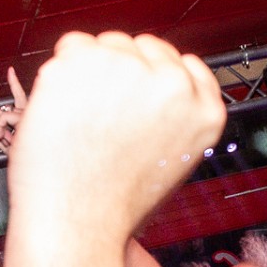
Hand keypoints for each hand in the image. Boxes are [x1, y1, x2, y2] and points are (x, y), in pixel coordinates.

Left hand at [0, 67, 27, 154]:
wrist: (36, 169)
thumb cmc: (30, 162)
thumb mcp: (8, 149)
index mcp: (31, 120)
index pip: (21, 97)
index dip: (14, 83)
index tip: (10, 71)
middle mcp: (33, 115)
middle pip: (9, 107)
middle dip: (1, 121)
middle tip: (2, 136)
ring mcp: (30, 116)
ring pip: (4, 112)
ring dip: (0, 126)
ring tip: (6, 140)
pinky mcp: (25, 118)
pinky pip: (4, 116)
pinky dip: (0, 126)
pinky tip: (4, 136)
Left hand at [7, 34, 223, 239]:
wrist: (76, 221)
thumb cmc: (114, 205)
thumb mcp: (174, 162)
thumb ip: (175, 118)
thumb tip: (156, 91)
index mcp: (204, 112)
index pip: (185, 65)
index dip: (155, 78)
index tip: (138, 95)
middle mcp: (173, 85)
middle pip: (144, 48)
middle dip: (122, 72)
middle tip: (103, 116)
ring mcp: (129, 69)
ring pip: (106, 44)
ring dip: (91, 70)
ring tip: (83, 118)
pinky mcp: (86, 62)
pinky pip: (71, 46)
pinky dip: (62, 71)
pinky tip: (65, 108)